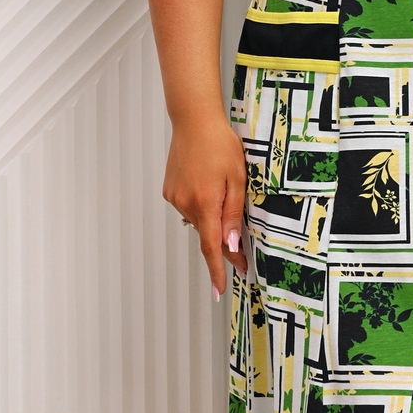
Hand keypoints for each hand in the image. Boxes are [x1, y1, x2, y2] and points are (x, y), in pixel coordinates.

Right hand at [162, 114, 248, 297]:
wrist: (194, 122)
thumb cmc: (220, 145)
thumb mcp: (237, 179)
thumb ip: (233, 214)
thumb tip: (231, 246)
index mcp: (205, 202)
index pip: (210, 247)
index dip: (216, 270)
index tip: (219, 290)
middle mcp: (186, 204)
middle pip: (207, 235)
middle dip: (223, 247)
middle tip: (242, 255)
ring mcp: (175, 198)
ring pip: (198, 221)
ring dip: (212, 220)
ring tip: (224, 195)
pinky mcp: (169, 191)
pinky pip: (188, 208)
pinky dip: (200, 206)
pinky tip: (208, 187)